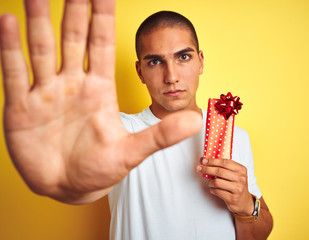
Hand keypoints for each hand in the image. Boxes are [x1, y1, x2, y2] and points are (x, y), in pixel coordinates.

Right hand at [0, 0, 201, 203]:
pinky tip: (8, 21)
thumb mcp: (131, 153)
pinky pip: (14, 71)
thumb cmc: (100, 169)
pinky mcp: (21, 107)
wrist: (68, 188)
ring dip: (40, 21)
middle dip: (74, 11)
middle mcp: (72, 85)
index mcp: (99, 90)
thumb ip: (161, 135)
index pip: (101, 45)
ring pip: (42, 49)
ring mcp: (45, 93)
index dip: (103, 18)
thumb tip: (197, 121)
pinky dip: (9, 47)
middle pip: (74, 39)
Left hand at [197, 158, 253, 215]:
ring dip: (210, 182)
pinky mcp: (233, 198)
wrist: (244, 202)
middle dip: (207, 169)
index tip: (204, 160)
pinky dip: (212, 189)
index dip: (213, 160)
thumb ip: (221, 166)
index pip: (225, 162)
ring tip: (210, 183)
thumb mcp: (234, 174)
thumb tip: (204, 160)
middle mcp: (240, 178)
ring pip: (217, 182)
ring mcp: (237, 189)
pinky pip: (217, 191)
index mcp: (241, 170)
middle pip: (219, 171)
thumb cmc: (237, 185)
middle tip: (200, 169)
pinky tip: (213, 189)